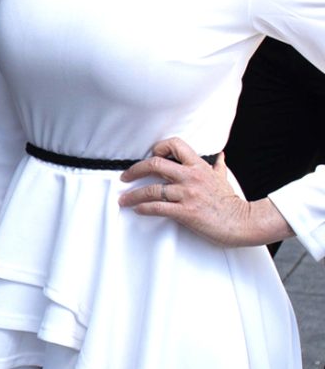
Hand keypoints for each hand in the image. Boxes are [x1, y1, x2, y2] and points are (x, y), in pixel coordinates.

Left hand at [118, 138, 293, 246]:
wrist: (243, 223)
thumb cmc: (231, 202)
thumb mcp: (224, 179)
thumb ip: (218, 166)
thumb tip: (220, 156)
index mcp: (199, 167)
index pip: (175, 145)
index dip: (159, 147)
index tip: (149, 155)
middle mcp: (191, 177)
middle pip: (155, 164)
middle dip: (135, 170)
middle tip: (125, 176)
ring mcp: (188, 194)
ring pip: (152, 189)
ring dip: (133, 195)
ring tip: (124, 199)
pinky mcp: (186, 212)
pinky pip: (158, 208)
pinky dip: (144, 208)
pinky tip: (138, 209)